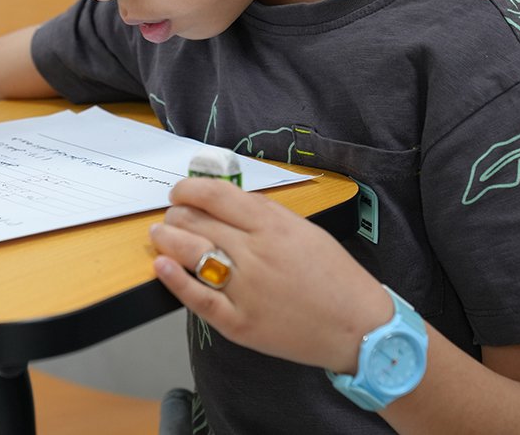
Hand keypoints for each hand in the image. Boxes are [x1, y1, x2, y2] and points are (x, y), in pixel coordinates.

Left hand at [149, 177, 389, 373]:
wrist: (359, 328)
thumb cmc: (335, 277)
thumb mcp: (304, 230)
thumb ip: (264, 214)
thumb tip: (223, 200)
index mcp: (273, 227)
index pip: (214, 196)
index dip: (188, 189)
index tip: (180, 192)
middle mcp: (256, 254)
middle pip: (197, 222)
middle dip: (177, 214)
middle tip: (173, 215)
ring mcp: (245, 290)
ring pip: (191, 253)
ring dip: (168, 239)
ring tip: (161, 233)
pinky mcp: (239, 324)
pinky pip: (197, 298)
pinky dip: (174, 279)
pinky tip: (161, 265)